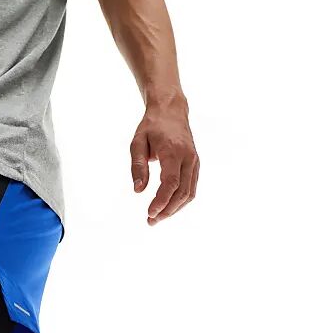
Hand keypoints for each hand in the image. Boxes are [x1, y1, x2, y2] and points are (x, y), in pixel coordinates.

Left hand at [130, 105, 198, 225]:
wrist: (171, 110)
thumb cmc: (152, 126)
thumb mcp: (137, 142)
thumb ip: (137, 166)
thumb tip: (138, 191)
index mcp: (173, 151)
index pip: (171, 183)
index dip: (161, 201)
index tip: (150, 213)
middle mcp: (188, 158)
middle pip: (182, 192)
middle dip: (167, 210)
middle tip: (150, 221)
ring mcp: (194, 162)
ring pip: (189, 193)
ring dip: (174, 209)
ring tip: (158, 218)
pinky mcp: (195, 165)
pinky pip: (191, 189)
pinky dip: (180, 202)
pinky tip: (168, 208)